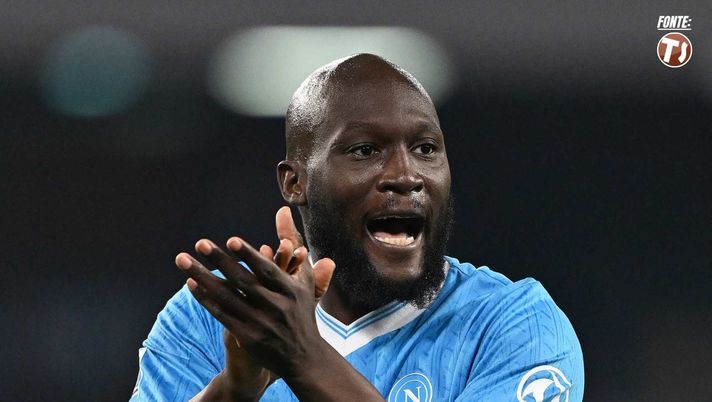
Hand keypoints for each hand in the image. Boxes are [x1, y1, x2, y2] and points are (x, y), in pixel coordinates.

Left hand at [180, 207, 335, 399]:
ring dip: (203, 277)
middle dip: (220, 261)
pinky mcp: (247, 337)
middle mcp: (276, 307)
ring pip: (226, 297)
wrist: (304, 357)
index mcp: (291, 291)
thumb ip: (293, 244)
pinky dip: (205, 299)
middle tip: (200, 244)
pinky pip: (221, 314)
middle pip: (243, 282)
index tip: (231, 240)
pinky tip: (191, 283)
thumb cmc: (302, 309)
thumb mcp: (303, 278)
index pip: (267, 271)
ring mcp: (260, 323)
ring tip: (183, 260)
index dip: (249, 256)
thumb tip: (282, 210)